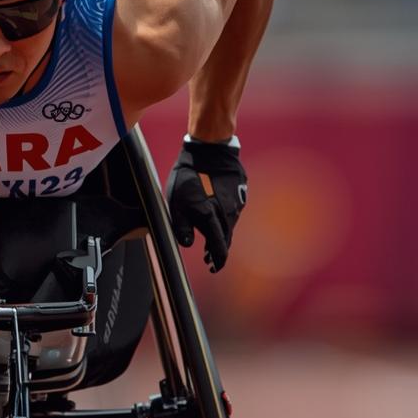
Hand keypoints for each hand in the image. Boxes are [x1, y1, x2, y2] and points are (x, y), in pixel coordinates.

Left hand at [166, 137, 247, 272]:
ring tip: (211, 239)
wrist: (210, 149)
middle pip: (226, 238)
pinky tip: (217, 214)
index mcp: (211, 217)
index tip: (214, 268)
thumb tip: (187, 244)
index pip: (218, 247)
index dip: (217, 260)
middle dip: (217, 250)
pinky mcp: (240, 193)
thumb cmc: (189, 174)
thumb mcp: (176, 201)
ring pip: (230, 224)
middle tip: (208, 258)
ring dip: (221, 233)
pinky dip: (226, 217)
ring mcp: (237, 203)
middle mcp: (228, 213)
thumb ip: (181, 225)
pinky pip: (233, 210)